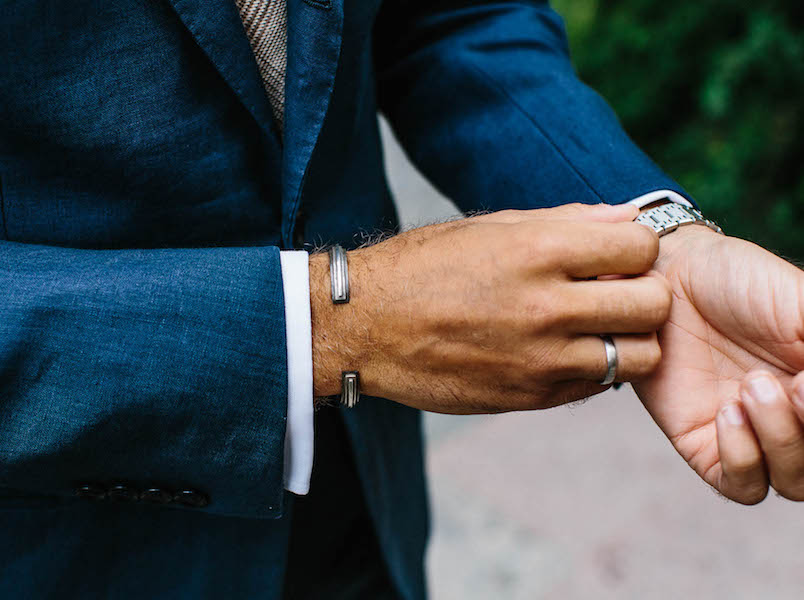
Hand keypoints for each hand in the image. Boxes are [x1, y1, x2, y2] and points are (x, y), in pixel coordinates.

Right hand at [310, 203, 671, 413]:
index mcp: (536, 251)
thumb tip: (627, 215)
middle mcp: (545, 307)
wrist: (364, 328)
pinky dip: (596, 367)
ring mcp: (540, 360)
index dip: (635, 246)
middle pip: (652, 305)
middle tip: (617, 290)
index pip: (640, 244)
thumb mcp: (487, 226)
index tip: (616, 253)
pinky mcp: (529, 397)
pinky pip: (598, 386)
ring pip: (640, 357)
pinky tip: (566, 349)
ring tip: (599, 326)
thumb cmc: (422, 266)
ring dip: (629, 338)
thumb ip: (564, 221)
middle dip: (645, 293)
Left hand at [634, 224, 803, 503]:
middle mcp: (796, 417)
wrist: (668, 279)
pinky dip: (743, 457)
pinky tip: (727, 412)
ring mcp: (754, 435)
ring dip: (783, 441)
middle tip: (795, 384)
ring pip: (794, 484)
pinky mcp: (705, 445)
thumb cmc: (739, 280)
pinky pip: (740, 486)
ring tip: (752, 388)